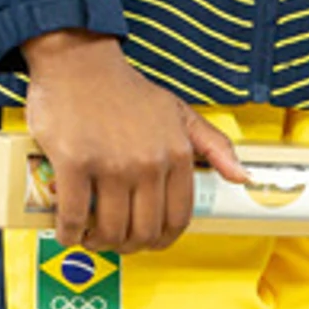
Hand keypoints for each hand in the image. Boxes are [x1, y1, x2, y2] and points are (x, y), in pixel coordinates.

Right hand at [21, 29, 243, 253]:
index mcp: (176, 155)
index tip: (146, 241)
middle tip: (113, 241)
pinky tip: (67, 232)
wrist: (79, 62)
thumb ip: (214, 145)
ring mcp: (111, 165)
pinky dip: (70, 233)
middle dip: (128, 246)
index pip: (177, 218)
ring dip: (99, 243)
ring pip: (110, 228)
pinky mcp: (74, 163)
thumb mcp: (179, 112)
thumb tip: (242, 177)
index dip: (161, 239)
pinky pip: (74, 214)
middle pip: (144, 231)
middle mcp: (148, 164)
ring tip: (89, 237)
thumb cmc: (125, 89)